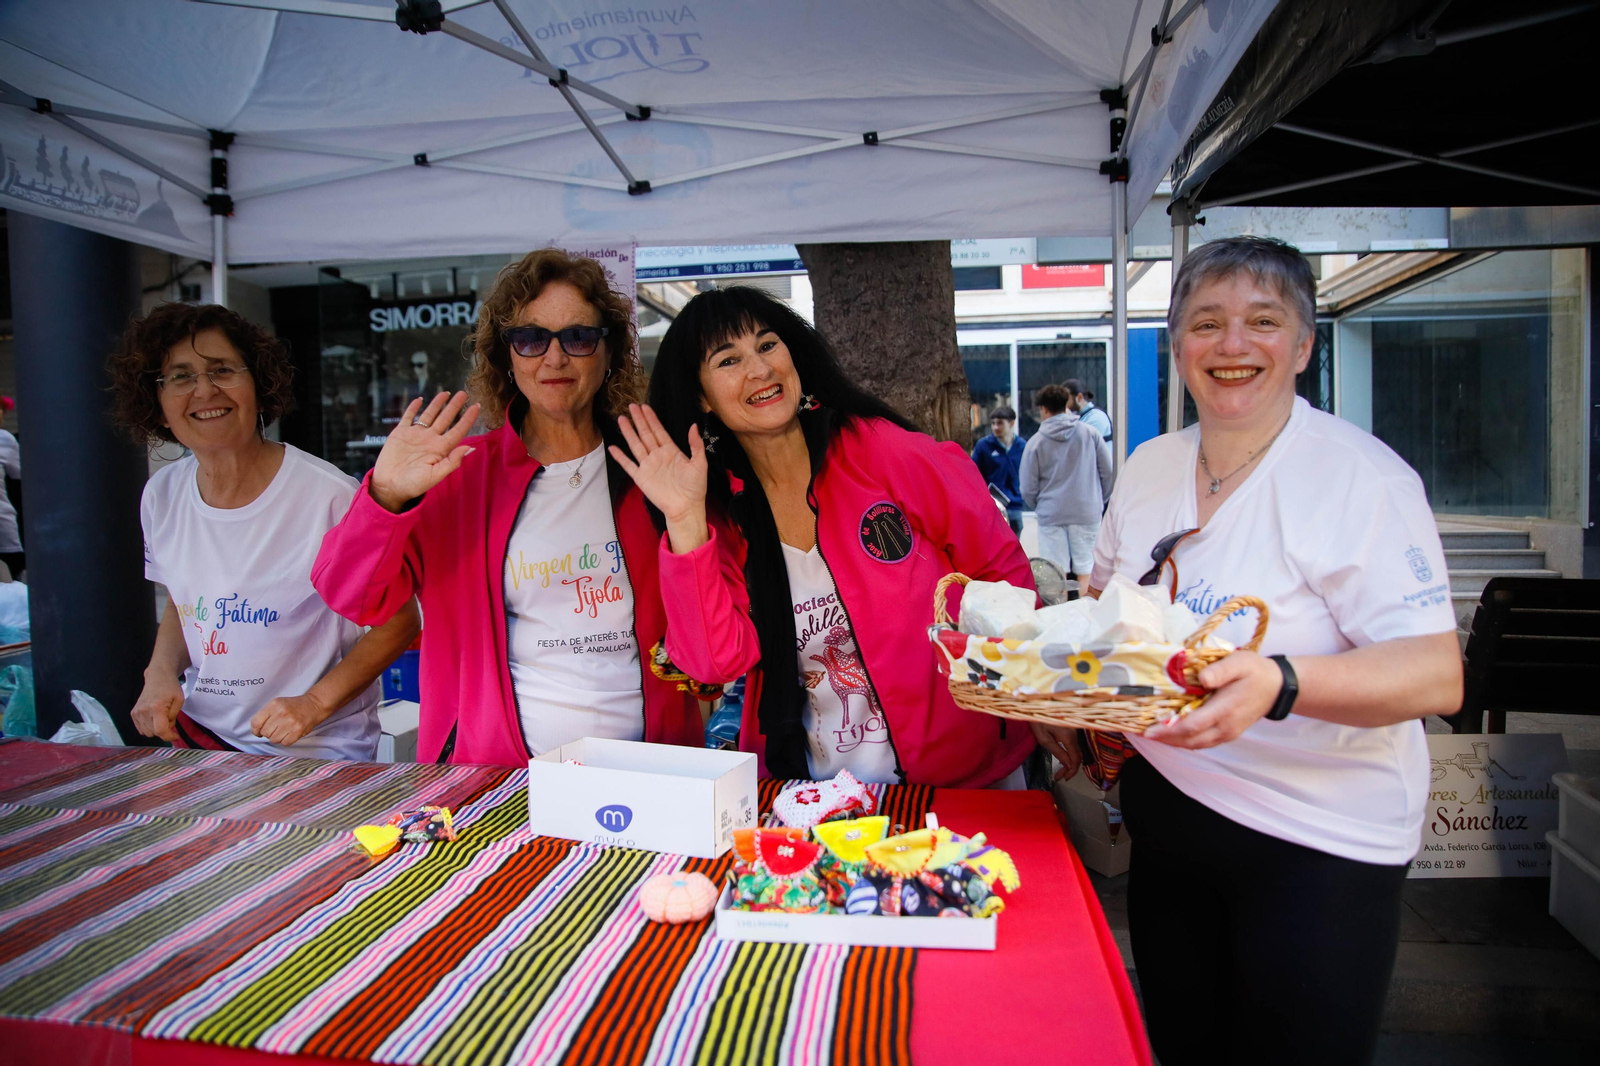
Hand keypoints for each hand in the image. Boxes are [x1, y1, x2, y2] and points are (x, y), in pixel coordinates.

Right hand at [131, 675, 183, 742]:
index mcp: (156, 708)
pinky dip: (149, 727)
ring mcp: (137, 713)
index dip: (169, 736)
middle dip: (164, 730)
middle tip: (169, 719)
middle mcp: (144, 711)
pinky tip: (154, 718)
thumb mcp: (179, 701)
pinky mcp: (133, 713)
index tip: (175, 736)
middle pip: (154, 733)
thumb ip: (173, 717)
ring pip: (147, 733)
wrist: (157, 677)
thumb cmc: (170, 688)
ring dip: (156, 729)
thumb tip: (168, 728)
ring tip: (162, 717)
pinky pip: (141, 729)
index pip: (160, 730)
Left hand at [250, 693, 330, 746]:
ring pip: (273, 739)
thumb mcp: (277, 704)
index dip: (255, 730)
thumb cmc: (293, 706)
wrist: (313, 705)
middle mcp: (281, 713)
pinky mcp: (298, 731)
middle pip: (265, 732)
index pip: (256, 722)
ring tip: (284, 730)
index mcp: (274, 705)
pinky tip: (290, 733)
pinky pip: (284, 743)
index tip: (258, 731)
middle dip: (268, 733)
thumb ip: (265, 715)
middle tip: (276, 728)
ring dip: (277, 737)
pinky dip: (286, 740)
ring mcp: (290, 722)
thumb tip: (256, 731)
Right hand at [369, 392, 479, 511]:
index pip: (458, 430)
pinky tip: (420, 399)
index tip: (477, 406)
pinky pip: (408, 417)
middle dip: (454, 406)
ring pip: (429, 415)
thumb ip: (452, 461)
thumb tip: (470, 448)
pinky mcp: (400, 433)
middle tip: (463, 393)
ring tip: (446, 393)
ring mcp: (416, 435)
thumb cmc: (413, 485)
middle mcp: (430, 440)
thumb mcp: (435, 475)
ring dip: (437, 404)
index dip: (468, 418)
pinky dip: (413, 408)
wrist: (390, 486)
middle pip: (445, 419)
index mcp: (441, 449)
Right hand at [610, 404, 708, 542]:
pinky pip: (628, 465)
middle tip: (631, 406)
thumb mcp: (700, 463)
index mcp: (671, 451)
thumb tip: (693, 426)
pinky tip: (613, 447)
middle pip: (645, 434)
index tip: (645, 407)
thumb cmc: (695, 488)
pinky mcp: (641, 478)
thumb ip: (696, 445)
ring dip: (628, 432)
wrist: (686, 507)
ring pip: (635, 445)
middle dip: (639, 420)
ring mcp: (648, 466)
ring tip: (621, 419)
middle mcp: (658, 456)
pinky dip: (620, 457)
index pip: (659, 431)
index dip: (652, 419)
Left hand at [1031, 722, 1081, 779]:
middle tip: (1059, 777)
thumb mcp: (1044, 739)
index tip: (1063, 778)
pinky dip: (1069, 755)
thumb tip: (1068, 765)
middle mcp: (1074, 735)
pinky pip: (1073, 746)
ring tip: (1059, 772)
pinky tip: (1063, 760)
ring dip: (1069, 763)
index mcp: (1069, 738)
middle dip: (1070, 769)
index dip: (1071, 771)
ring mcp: (1073, 732)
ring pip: (1075, 752)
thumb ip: (1058, 752)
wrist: (1037, 705)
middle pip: (1077, 757)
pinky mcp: (1070, 731)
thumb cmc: (1038, 721)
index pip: (1075, 759)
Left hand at [1143, 649, 1281, 748]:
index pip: (1192, 725)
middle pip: (1190, 740)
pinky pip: (1203, 743)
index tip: (1148, 730)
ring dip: (1173, 742)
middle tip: (1142, 733)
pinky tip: (1173, 734)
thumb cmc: (1255, 672)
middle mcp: (1225, 727)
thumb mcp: (1239, 662)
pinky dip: (1185, 741)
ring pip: (1195, 745)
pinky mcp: (1228, 734)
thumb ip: (1220, 671)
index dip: (1169, 730)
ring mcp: (1227, 734)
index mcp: (1225, 710)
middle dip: (1165, 739)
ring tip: (1153, 735)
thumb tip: (1201, 678)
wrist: (1277, 687)